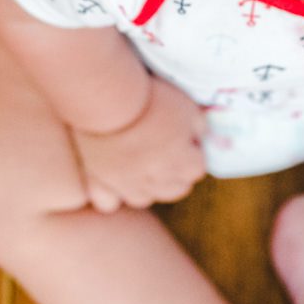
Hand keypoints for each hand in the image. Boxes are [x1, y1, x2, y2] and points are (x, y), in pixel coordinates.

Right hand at [68, 75, 209, 211]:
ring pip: (145, 198)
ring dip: (149, 186)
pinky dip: (114, 195)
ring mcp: (127, 184)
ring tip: (143, 166)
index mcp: (182, 162)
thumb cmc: (152, 101)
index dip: (194, 152)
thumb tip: (203, 137)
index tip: (187, 139)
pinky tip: (115, 179)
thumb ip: (200, 126)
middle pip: (177, 189)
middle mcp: (157, 180)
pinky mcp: (100, 182)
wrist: (108, 102)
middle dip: (178, 173)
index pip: (199, 169)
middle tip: (169, 153)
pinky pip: (109, 203)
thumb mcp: (187, 106)